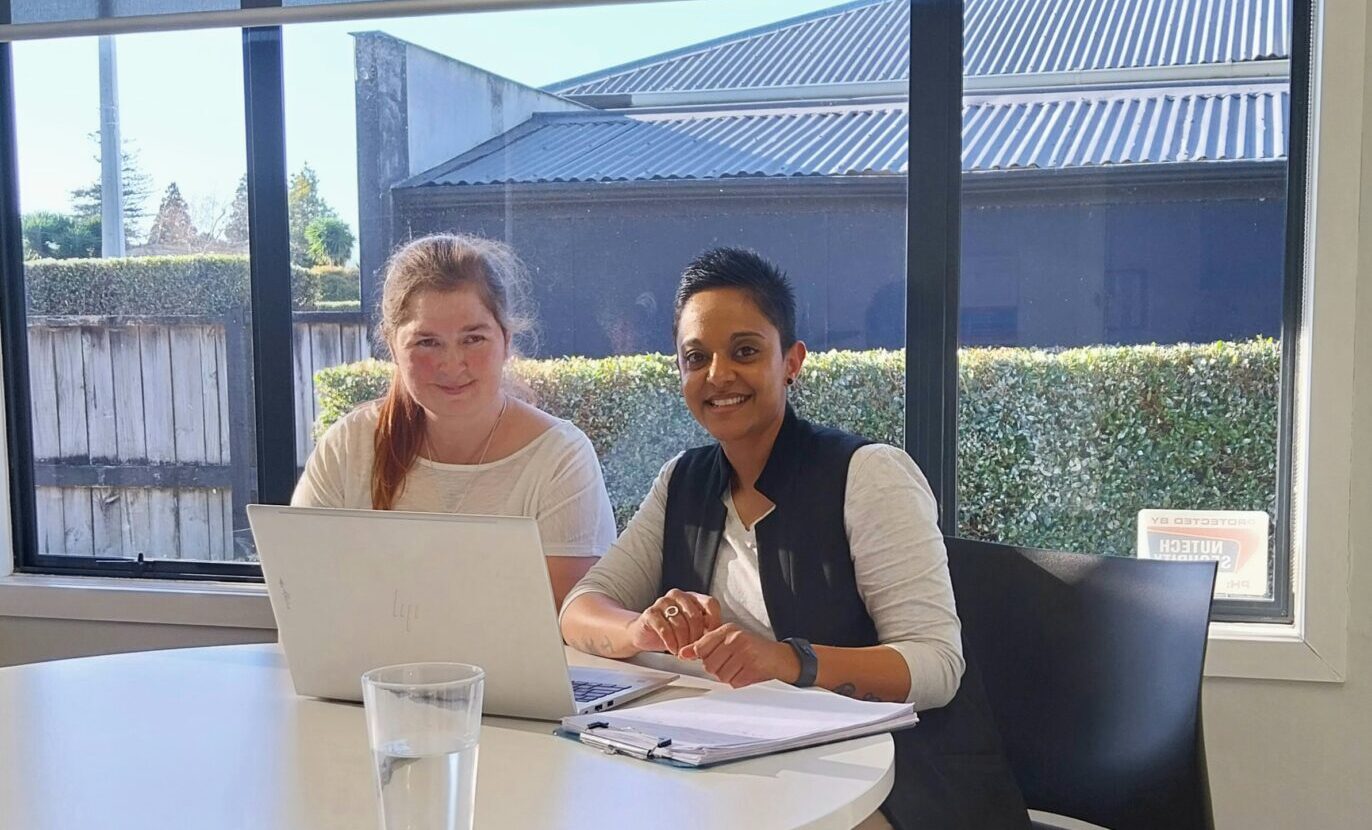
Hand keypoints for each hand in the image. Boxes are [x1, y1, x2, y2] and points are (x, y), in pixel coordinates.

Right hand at [627, 590, 721, 655]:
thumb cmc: (672, 631)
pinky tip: (673, 649)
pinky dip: (671, 643)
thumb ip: (705, 628)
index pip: (711, 603)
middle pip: (695, 616)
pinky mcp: (651, 613)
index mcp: (692, 597)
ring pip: (680, 624)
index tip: (712, 637)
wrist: (645, 634)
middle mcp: (678, 596)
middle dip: (697, 638)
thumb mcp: (692, 629)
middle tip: (696, 650)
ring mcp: (663, 602)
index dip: (714, 621)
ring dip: (684, 643)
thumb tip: (720, 638)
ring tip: (683, 652)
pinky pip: (665, 629)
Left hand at [678, 624, 800, 687]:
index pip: (702, 645)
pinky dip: (739, 683)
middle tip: (731, 664)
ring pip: (721, 675)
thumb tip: (683, 653)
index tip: (694, 657)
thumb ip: (707, 645)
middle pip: (709, 664)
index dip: (697, 655)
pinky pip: (734, 683)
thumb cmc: (754, 650)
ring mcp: (745, 653)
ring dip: (729, 678)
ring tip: (740, 669)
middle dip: (717, 669)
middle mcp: (736, 639)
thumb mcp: (731, 641)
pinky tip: (747, 675)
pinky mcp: (752, 668)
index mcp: (729, 630)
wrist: (782, 658)